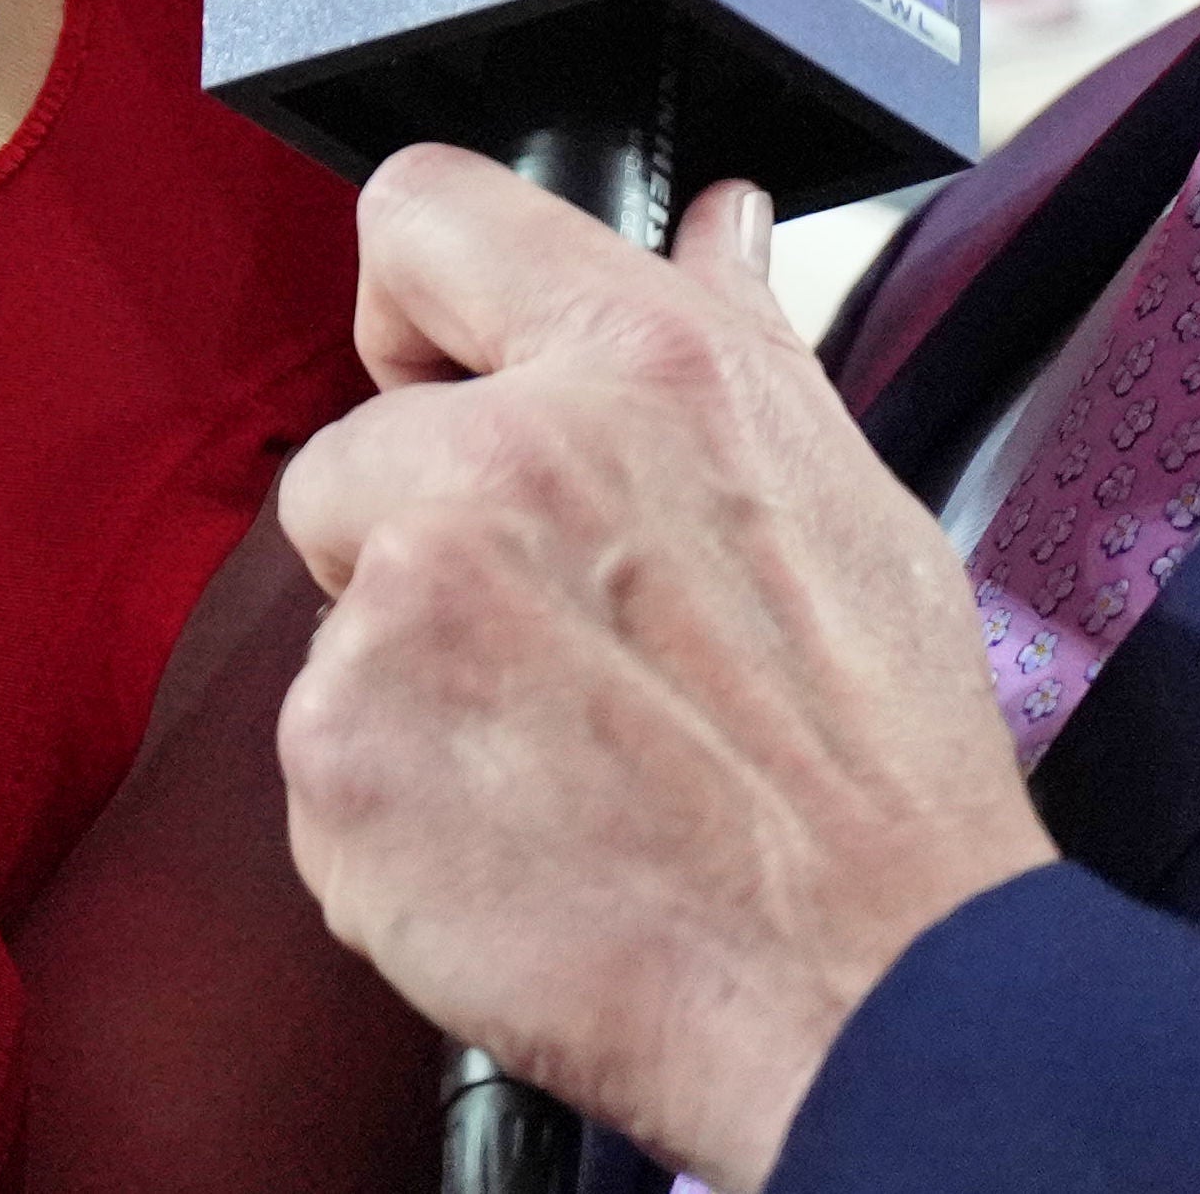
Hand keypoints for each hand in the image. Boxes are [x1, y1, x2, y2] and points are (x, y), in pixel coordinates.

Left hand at [269, 150, 1053, 1187]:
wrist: (873, 990)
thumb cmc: (879, 769)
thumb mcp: (845, 497)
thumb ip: (740, 335)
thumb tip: (718, 222)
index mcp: (640, 368)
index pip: (421, 210)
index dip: (415, 307)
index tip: (439, 380)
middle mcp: (506, 459)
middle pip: (350, 452)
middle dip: (420, 545)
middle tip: (560, 654)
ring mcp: (408, 607)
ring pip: (340, 612)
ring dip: (411, 681)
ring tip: (563, 760)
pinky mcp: (339, 750)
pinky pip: (321, 749)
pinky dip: (393, 805)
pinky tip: (519, 837)